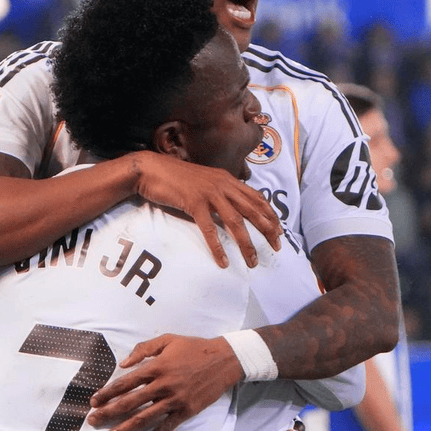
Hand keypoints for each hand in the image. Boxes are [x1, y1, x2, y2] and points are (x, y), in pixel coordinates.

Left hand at [87, 334, 242, 430]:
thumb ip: (144, 349)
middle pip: (130, 402)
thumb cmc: (193, 347)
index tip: (94, 400)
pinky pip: (164, 430)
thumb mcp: (168, 339)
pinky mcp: (185, 412)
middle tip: (92, 421)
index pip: (126, 382)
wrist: (223, 359)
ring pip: (143, 419)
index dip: (108, 392)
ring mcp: (174, 400)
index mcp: (157, 366)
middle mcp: (163, 385)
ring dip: (122, 430)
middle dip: (108, 412)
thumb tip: (123, 363)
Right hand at [133, 152, 281, 267]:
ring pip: (235, 221)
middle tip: (277, 247)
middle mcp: (222, 184)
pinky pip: (209, 228)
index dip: (270, 214)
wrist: (152, 169)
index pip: (256, 197)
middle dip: (267, 229)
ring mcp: (208, 193)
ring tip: (252, 261)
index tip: (279, 230)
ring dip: (246, 244)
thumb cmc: (176, 178)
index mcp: (226, 179)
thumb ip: (220, 191)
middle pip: (252, 209)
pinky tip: (222, 261)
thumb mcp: (204, 181)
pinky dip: (217, 246)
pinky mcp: (193, 203)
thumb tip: (233, 206)